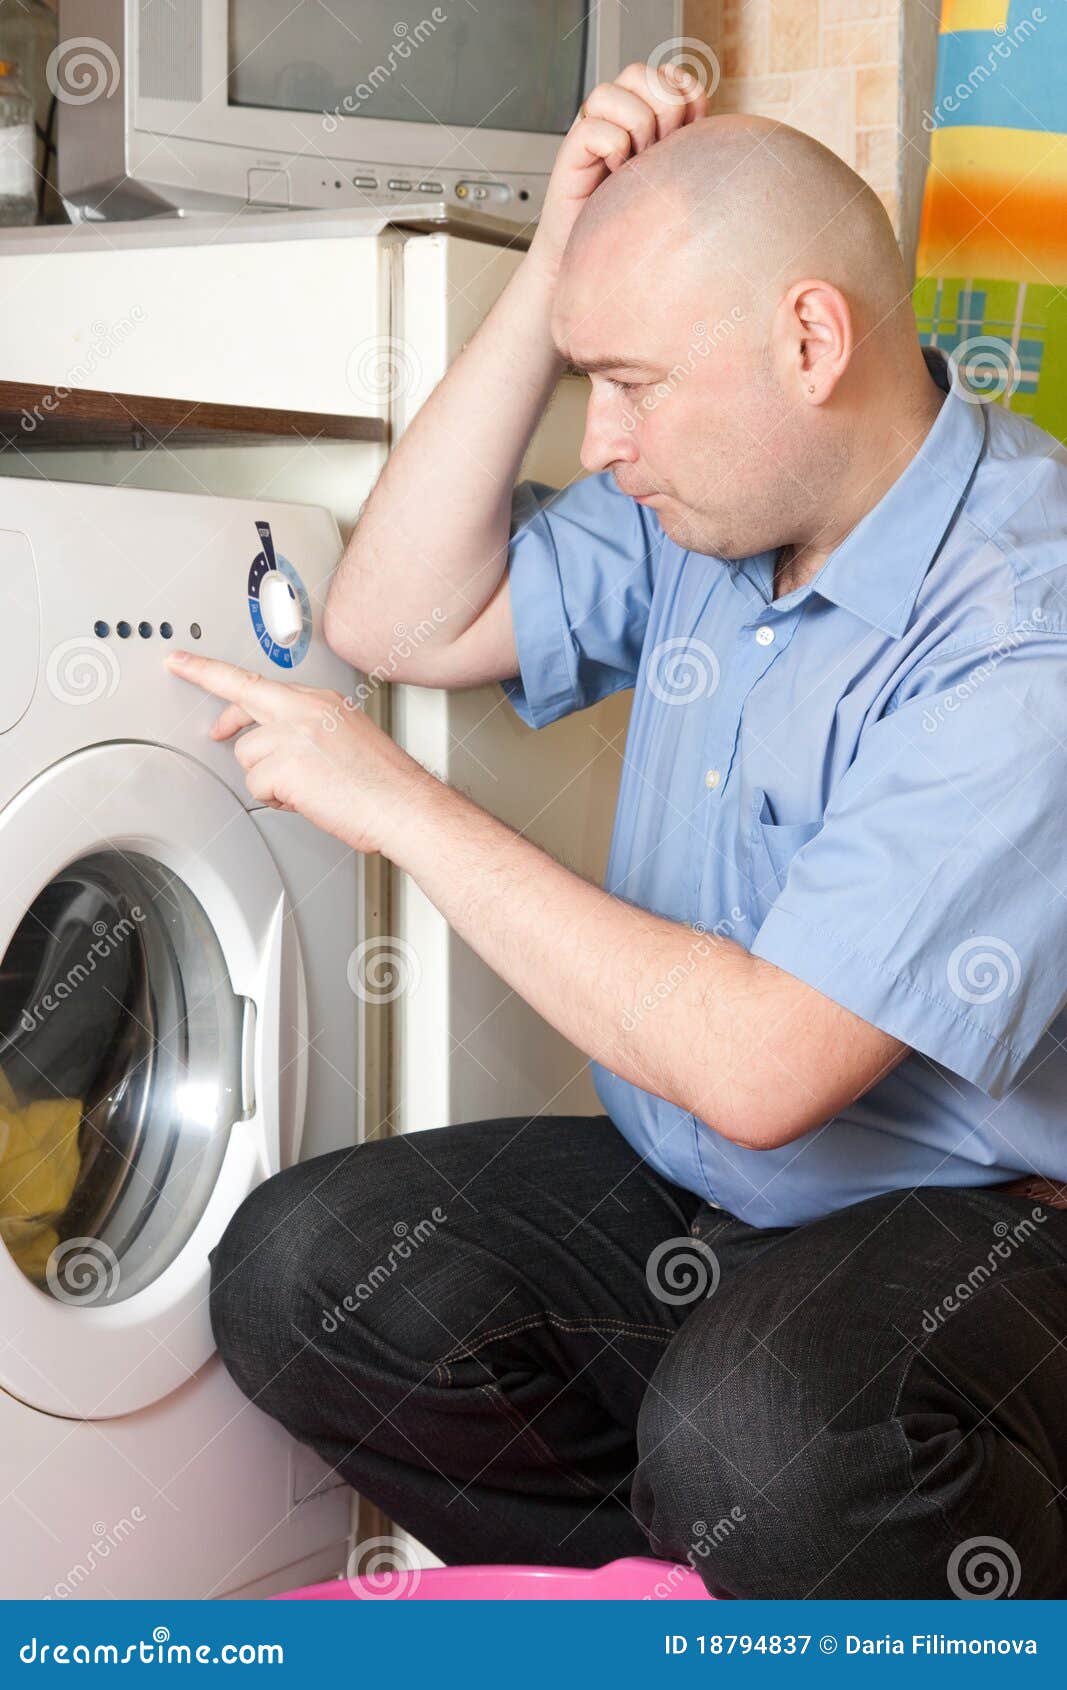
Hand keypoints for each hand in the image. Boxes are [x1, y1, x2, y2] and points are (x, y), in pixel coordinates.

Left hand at [166, 651, 430, 856]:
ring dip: (268, 779)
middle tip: (209, 723)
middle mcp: (304, 710)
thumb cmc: (385, 784)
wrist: (405, 806)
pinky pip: (257, 786)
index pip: (257, 680)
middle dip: (220, 710)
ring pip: (247, 756)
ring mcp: (292, 734)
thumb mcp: (349, 737)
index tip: (184, 663)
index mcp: (321, 701)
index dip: (211, 672)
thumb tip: (279, 744)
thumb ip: (309, 729)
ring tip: (306, 789)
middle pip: (240, 701)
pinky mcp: (285, 764)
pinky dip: (278, 800)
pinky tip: (307, 800)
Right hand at [529, 61, 709, 276]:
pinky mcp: (571, 153)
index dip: (684, 94)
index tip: (689, 131)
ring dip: (634, 127)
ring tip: (635, 164)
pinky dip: (612, 148)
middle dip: (660, 109)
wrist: (602, 265)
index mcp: (645, 115)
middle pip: (637, 73)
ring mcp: (592, 132)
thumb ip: (688, 135)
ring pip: (609, 93)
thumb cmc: (639, 223)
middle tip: (660, 150)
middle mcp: (616, 117)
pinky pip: (592, 128)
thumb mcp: (677, 173)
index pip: (666, 74)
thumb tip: (699, 100)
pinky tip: (615, 173)